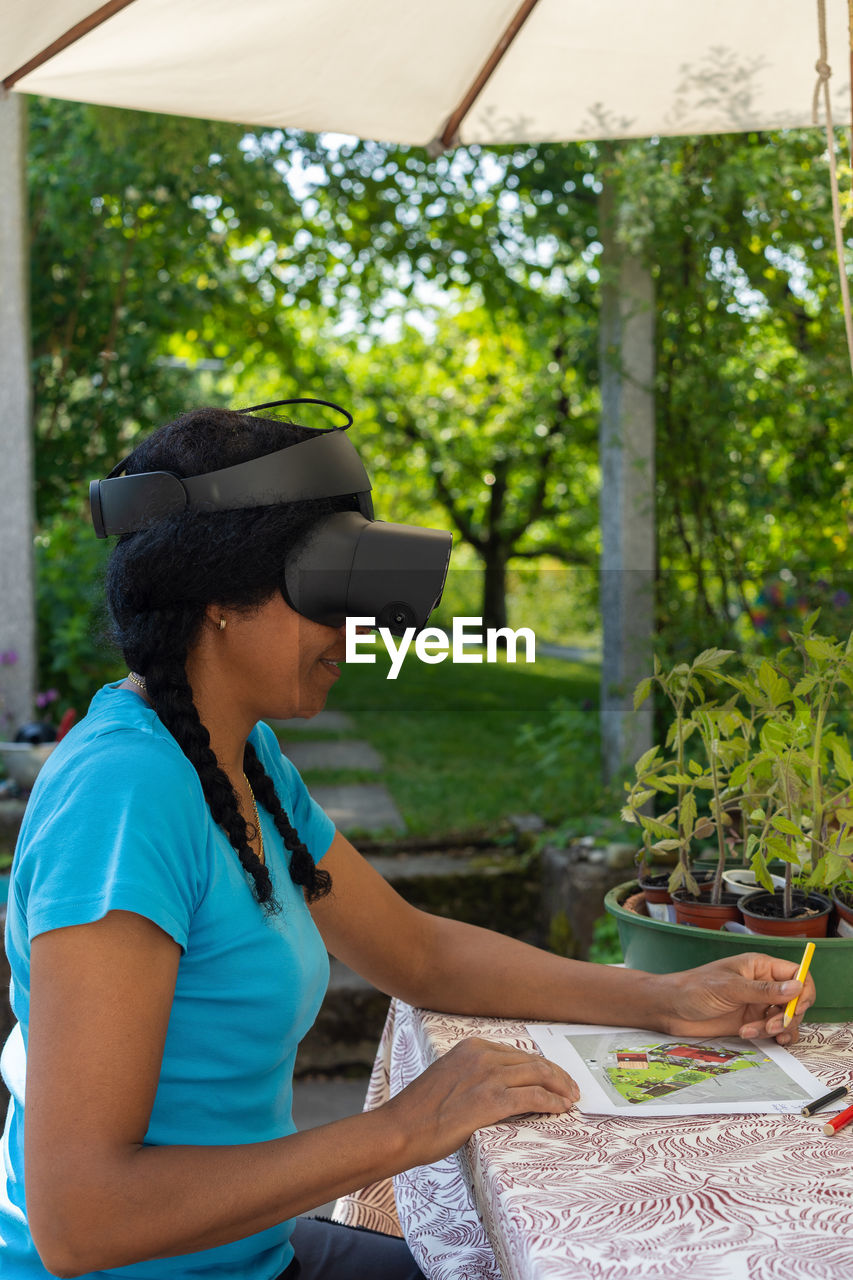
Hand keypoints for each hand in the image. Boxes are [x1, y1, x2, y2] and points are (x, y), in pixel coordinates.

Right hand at [385, 1036, 578, 1166]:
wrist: (401, 1128)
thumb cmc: (421, 1111)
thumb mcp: (449, 1077)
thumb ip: (474, 1073)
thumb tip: (500, 1086)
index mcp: (472, 1046)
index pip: (518, 1053)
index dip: (541, 1065)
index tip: (554, 1076)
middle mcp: (482, 1055)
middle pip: (533, 1061)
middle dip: (557, 1074)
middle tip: (572, 1088)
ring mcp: (488, 1076)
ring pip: (538, 1076)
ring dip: (560, 1087)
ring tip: (571, 1099)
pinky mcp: (492, 1100)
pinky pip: (534, 1097)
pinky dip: (552, 1102)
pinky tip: (561, 1108)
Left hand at [661, 952, 815, 1043]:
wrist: (671, 1009)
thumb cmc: (695, 988)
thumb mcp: (730, 987)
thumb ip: (764, 990)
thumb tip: (797, 987)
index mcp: (760, 967)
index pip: (796, 973)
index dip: (804, 989)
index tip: (798, 1006)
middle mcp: (763, 985)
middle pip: (796, 1000)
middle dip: (788, 1015)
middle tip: (770, 1025)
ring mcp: (758, 1005)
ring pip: (786, 1018)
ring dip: (776, 1028)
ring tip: (753, 1031)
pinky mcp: (751, 1023)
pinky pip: (773, 1031)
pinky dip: (770, 1037)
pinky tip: (753, 1036)